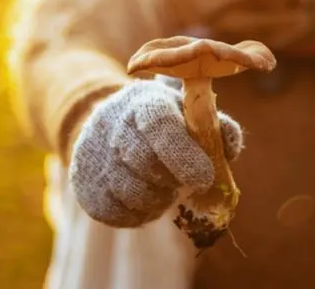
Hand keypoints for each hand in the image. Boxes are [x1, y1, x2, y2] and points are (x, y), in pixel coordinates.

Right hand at [69, 79, 243, 227]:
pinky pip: (118, 213)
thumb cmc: (162, 122)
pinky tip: (147, 200)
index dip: (183, 153)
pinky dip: (140, 214)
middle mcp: (113, 123)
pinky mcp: (84, 185)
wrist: (107, 128)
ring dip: (158, 199)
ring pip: (132, 191)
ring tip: (166, 188)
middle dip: (173, 178)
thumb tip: (229, 148)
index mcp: (145, 101)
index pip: (158, 124)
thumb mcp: (188, 113)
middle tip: (186, 181)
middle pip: (144, 161)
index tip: (205, 178)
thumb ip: (215, 127)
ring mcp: (94, 154)